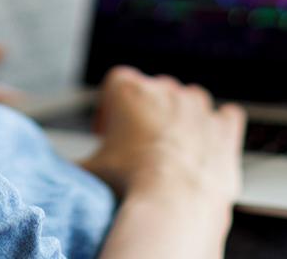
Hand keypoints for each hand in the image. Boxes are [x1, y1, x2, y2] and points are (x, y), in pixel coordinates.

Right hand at [78, 65, 244, 208]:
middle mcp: (165, 90)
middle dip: (145, 116)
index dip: (111, 109)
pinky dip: (218, 127)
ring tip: (170, 150)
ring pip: (189, 100)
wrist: (174, 202)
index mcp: (128, 90)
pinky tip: (208, 142)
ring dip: (180, 119)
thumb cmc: (130, 183)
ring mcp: (198, 107)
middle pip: (153, 91)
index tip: (109, 133)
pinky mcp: (224, 128)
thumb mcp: (88, 170)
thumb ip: (72, 162)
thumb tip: (60, 168)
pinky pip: (226, 116)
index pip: (116, 83)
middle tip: (137, 148)